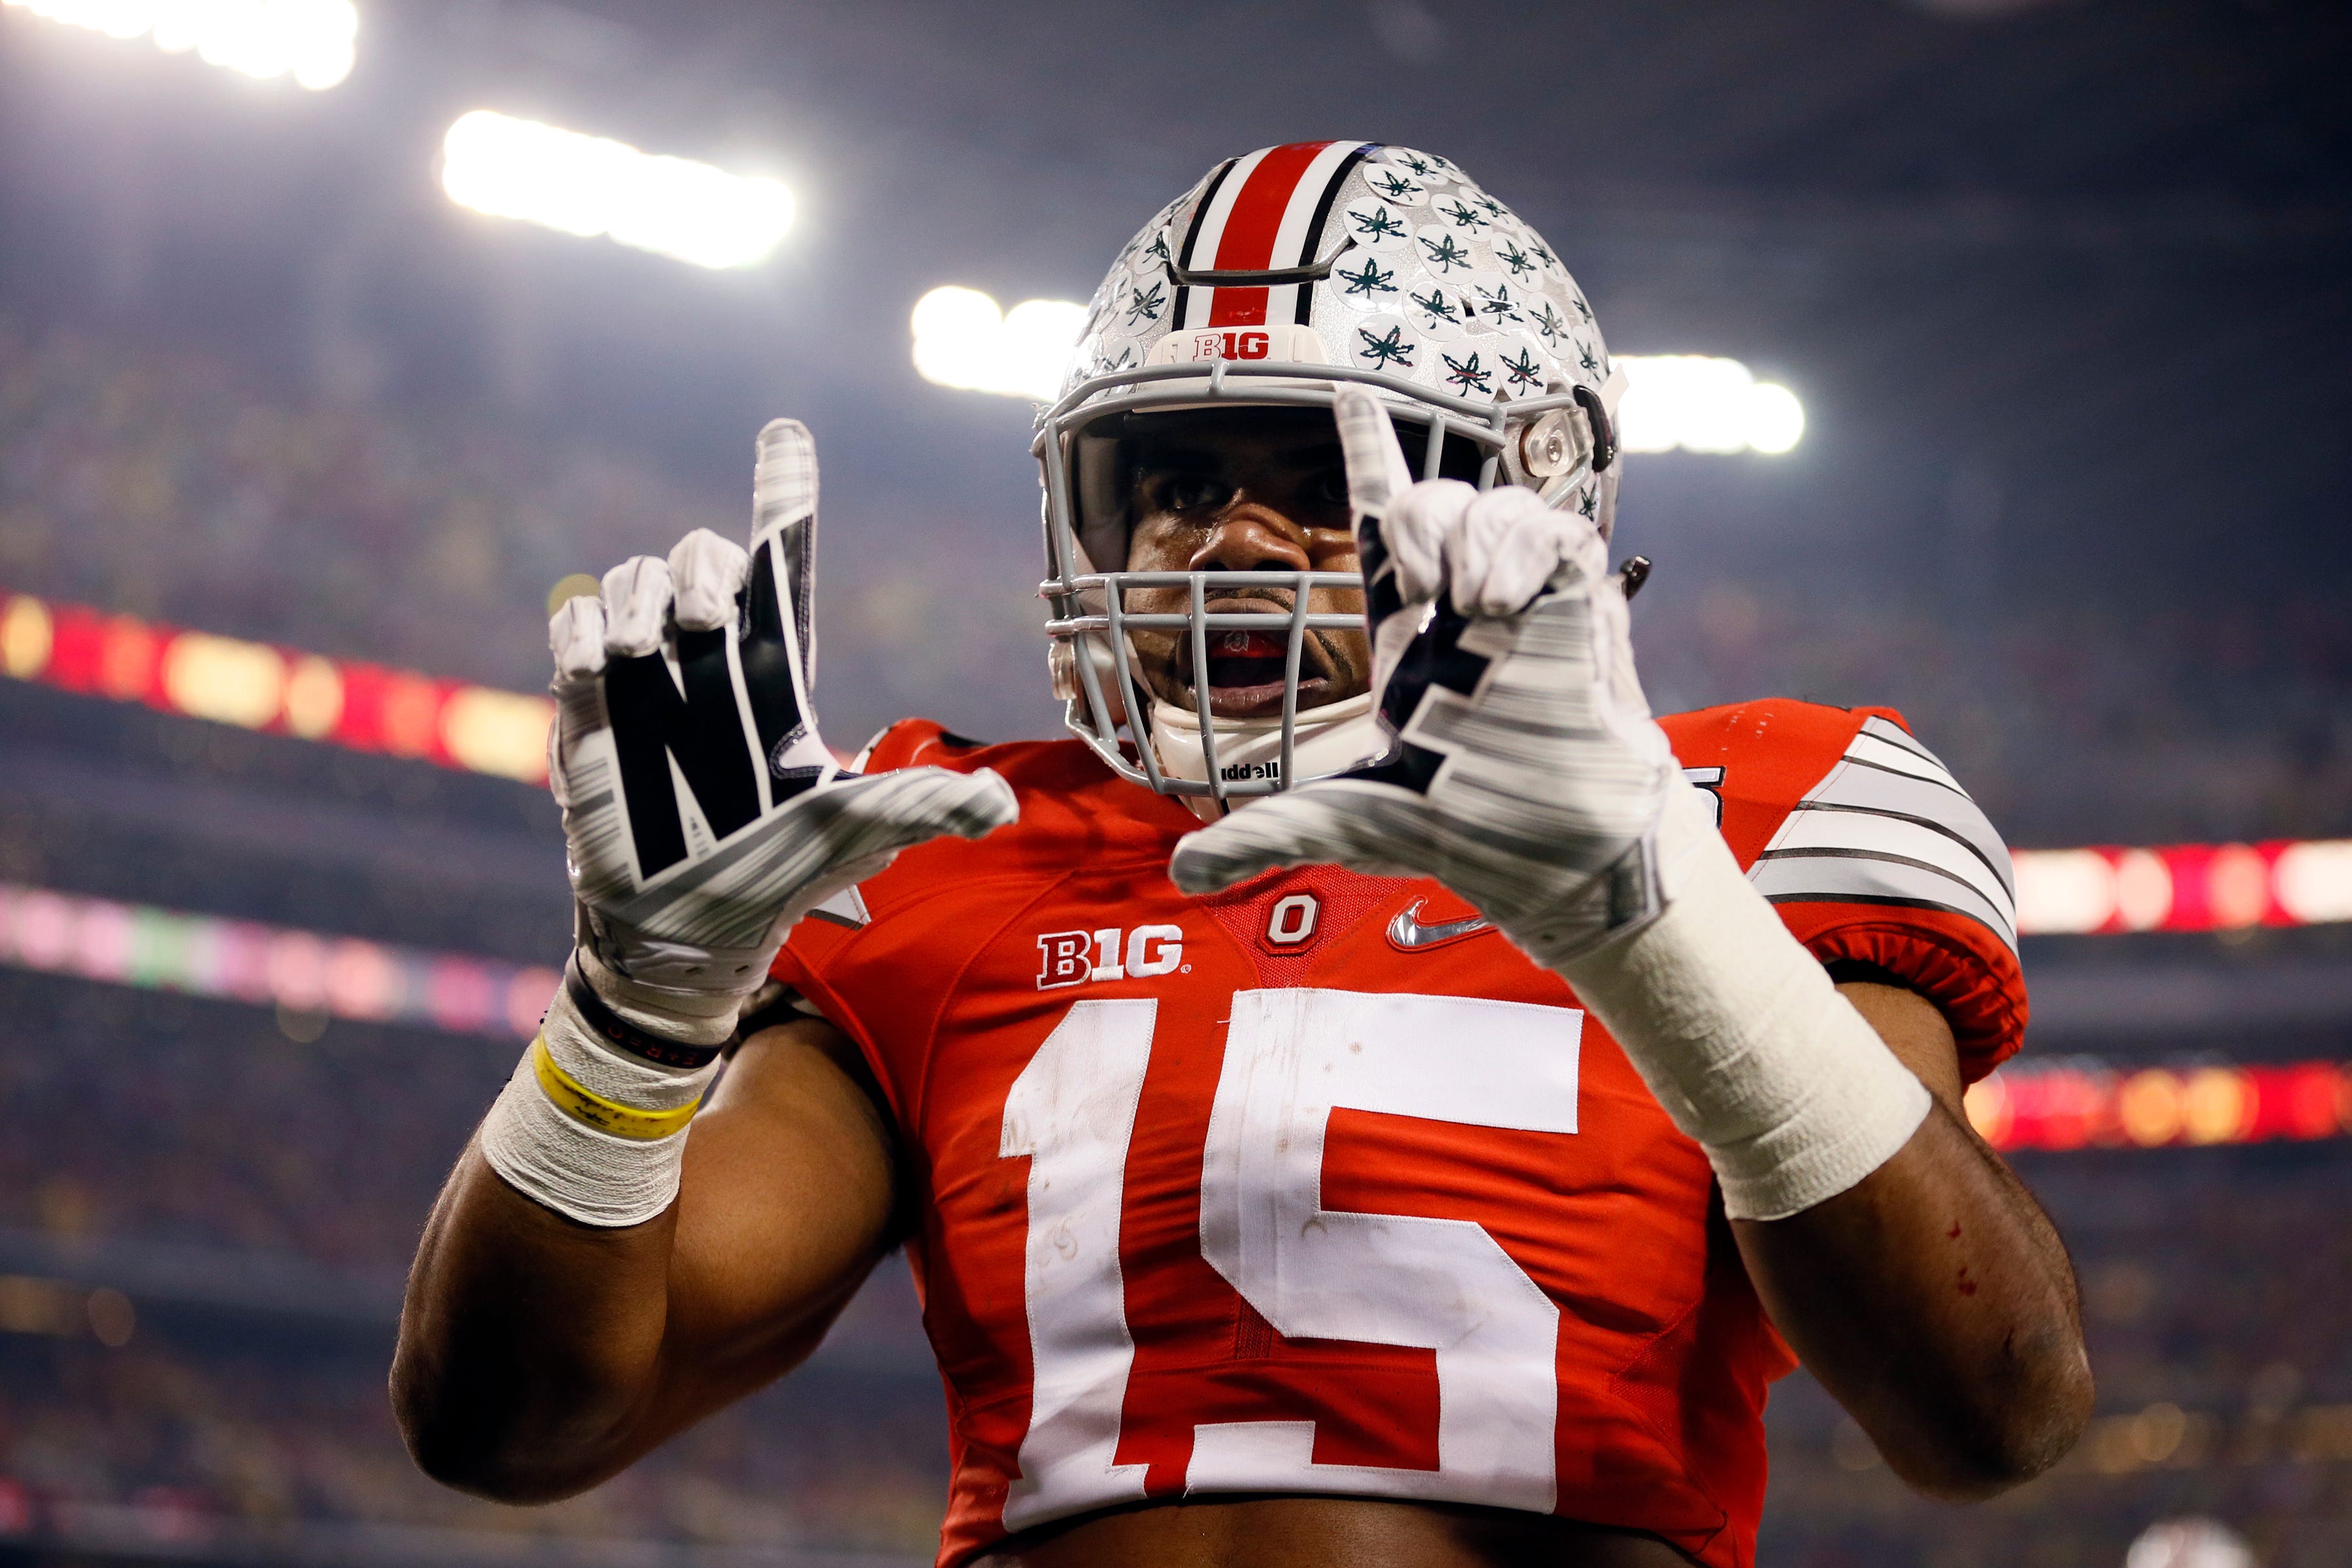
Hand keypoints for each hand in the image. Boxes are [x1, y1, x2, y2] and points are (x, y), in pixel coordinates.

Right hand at [547, 419, 1016, 998]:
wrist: (683, 929)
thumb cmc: (775, 878)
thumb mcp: (857, 836)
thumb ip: (923, 807)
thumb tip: (1000, 804)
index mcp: (777, 672)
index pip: (785, 563)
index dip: (784, 494)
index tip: (786, 432)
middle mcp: (712, 662)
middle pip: (705, 555)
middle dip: (703, 561)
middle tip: (706, 620)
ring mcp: (646, 678)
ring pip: (635, 577)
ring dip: (637, 595)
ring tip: (641, 652)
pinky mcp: (588, 704)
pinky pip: (573, 623)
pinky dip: (579, 624)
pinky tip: (596, 661)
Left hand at [1168, 390, 1675, 965]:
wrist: (1563, 847)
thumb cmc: (1470, 828)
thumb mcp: (1349, 821)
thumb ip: (1267, 835)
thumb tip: (1186, 874)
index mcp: (1407, 631)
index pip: (1381, 521)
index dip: (1368, 453)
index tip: (1348, 393)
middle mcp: (1460, 602)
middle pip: (1430, 499)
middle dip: (1418, 515)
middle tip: (1425, 589)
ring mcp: (1522, 596)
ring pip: (1490, 502)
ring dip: (1472, 538)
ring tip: (1477, 609)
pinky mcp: (1575, 600)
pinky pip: (1551, 526)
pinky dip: (1521, 549)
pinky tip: (1504, 605)